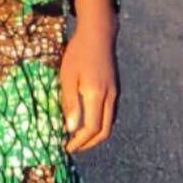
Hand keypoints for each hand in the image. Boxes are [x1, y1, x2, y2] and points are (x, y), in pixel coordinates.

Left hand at [60, 0, 118, 152]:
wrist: (98, 35)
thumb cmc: (78, 53)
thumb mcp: (67, 76)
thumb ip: (70, 102)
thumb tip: (71, 129)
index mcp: (96, 95)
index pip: (92, 128)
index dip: (80, 142)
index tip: (67, 147)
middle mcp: (110, 97)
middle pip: (104, 131)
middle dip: (89, 143)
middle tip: (74, 147)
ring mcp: (115, 93)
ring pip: (110, 123)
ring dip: (95, 135)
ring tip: (79, 138)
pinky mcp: (115, 89)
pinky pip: (110, 114)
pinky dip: (100, 124)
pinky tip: (88, 121)